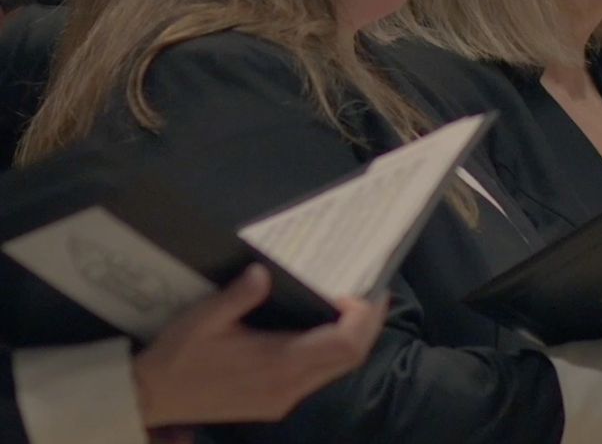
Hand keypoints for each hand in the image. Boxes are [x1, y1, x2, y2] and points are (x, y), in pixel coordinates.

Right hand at [132, 264, 387, 427]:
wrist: (151, 398)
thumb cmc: (178, 355)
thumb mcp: (204, 317)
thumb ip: (239, 295)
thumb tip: (265, 273)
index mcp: (279, 364)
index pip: (345, 345)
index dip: (364, 318)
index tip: (362, 291)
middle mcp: (289, 387)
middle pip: (350, 359)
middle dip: (368, 325)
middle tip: (372, 294)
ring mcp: (284, 400)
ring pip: (337, 370)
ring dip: (352, 339)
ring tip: (352, 306)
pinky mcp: (276, 404)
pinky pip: (318, 376)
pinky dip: (332, 351)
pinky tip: (323, 328)